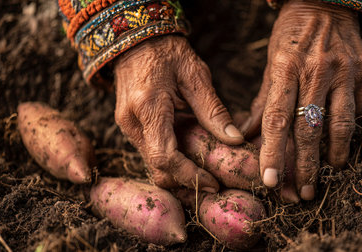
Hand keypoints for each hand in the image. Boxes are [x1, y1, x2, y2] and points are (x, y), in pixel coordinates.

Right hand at [114, 35, 243, 191]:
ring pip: (152, 164)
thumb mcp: (196, 75)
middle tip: (213, 183)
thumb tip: (234, 139)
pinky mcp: (129, 127)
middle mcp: (132, 121)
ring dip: (178, 173)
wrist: (135, 40)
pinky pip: (149, 153)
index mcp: (149, 107)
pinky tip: (190, 157)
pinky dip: (170, 161)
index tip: (212, 183)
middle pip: (157, 167)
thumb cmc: (167, 52)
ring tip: (205, 172)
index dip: (189, 176)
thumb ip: (213, 110)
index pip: (165, 157)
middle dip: (185, 181)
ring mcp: (127, 126)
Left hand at [241, 0, 361, 201]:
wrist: (325, 4)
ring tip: (329, 172)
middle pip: (309, 128)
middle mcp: (316, 70)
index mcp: (285, 68)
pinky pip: (360, 107)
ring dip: (334, 154)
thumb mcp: (271, 64)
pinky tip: (343, 138)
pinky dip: (351, 127)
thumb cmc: (291, 38)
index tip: (271, 182)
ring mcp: (345, 69)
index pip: (277, 119)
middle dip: (306, 165)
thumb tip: (244, 137)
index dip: (274, 153)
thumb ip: (263, 103)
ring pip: (341, 123)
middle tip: (303, 192)